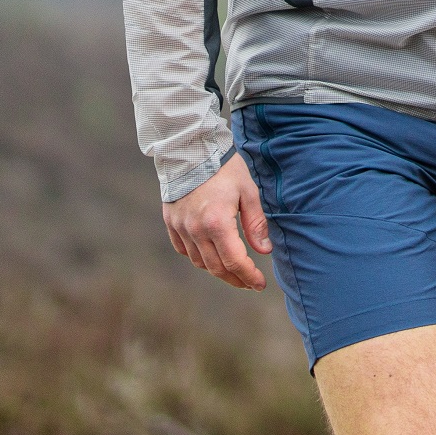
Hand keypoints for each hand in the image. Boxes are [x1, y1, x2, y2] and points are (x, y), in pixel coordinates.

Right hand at [163, 154, 270, 290]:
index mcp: (217, 223)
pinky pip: (184, 250)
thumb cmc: (225, 169)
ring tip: (234, 270)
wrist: (191, 150)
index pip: (234, 261)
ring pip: (199, 262)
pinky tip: (212, 255)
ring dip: (217, 270)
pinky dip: (199, 257)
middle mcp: (195, 230)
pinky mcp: (171, 223)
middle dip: (235, 278)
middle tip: (250, 282)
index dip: (248, 276)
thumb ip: (256, 224)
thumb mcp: (249, 192)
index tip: (260, 284)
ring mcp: (180, 228)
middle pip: (216, 267)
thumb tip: (264, 251)